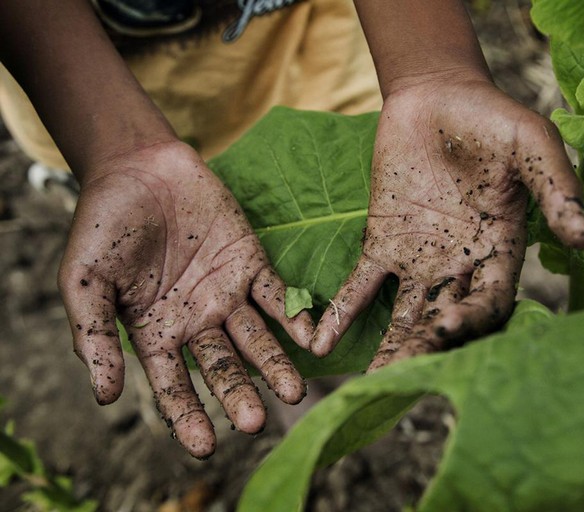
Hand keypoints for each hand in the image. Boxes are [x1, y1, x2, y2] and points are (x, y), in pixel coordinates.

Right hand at [58, 142, 312, 457]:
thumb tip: (104, 396)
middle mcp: (196, 322)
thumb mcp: (84, 282)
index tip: (206, 446)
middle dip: (238, 395)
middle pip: (222, 368)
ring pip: (256, 340)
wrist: (139, 168)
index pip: (174, 386)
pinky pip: (276, 297)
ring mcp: (226, 295)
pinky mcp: (252, 265)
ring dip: (275, 366)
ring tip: (294, 393)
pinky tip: (312, 337)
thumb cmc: (104, 225)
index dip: (188, 416)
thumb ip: (94, 336)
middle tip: (254, 423)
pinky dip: (294, 317)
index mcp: (156, 333)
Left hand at [311, 79, 583, 370]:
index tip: (447, 327)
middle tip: (399, 376)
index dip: (472, 317)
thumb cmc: (493, 117)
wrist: (438, 94)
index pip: (491, 300)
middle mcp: (461, 265)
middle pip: (445, 318)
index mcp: (501, 249)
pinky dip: (343, 311)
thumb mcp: (532, 144)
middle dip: (424, 347)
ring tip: (367, 379)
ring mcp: (419, 259)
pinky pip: (362, 285)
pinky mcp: (382, 243)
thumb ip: (555, 189)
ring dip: (388, 345)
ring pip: (405, 313)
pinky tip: (320, 340)